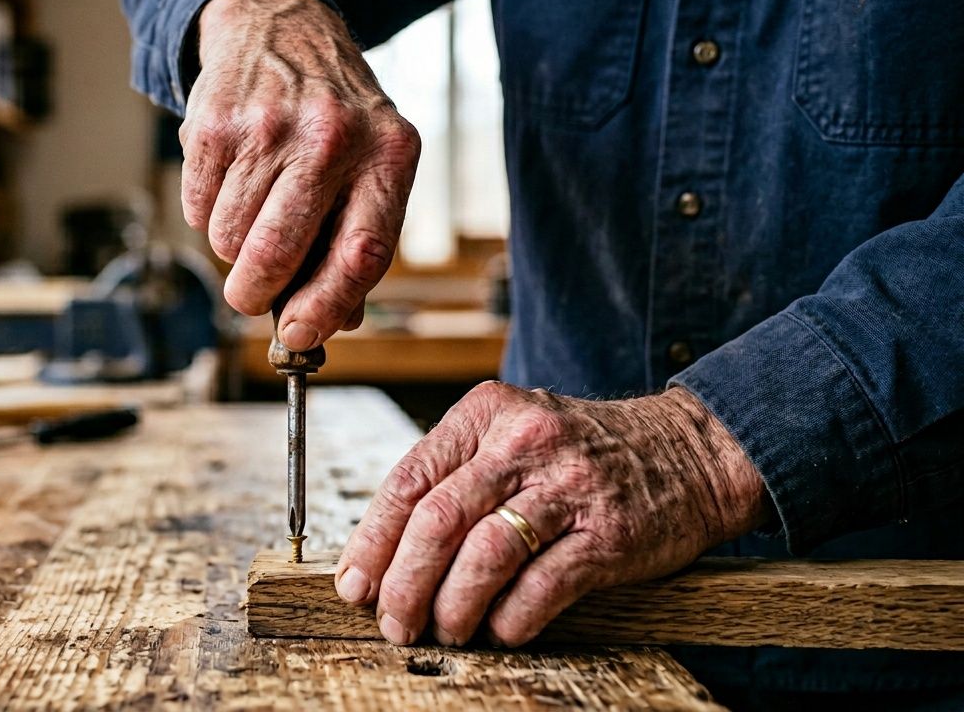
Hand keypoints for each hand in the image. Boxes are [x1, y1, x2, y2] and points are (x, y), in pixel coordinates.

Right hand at [183, 0, 420, 349]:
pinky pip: (198, 211)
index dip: (328, 306)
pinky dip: (207, 214)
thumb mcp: (371, 168)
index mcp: (389, 156)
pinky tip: (230, 181)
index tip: (301, 335)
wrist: (281, 29)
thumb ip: (358, 246)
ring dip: (233, 249)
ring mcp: (270, 126)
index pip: (363, 253)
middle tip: (252, 296)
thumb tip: (331, 325)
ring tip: (252, 210)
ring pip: (230, 239)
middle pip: (279, 253)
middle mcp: (333, 137)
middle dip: (257, 293)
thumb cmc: (332, 120)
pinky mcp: (216, 123)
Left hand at [336, 382, 768, 646]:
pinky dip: (512, 618)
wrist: (690, 451)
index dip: (373, 541)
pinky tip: (501, 629)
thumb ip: (455, 478)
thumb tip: (387, 554)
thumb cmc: (583, 453)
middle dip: (404, 583)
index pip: (408, 480)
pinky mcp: (609, 533)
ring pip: (484, 554)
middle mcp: (523, 441)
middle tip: (394, 622)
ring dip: (453, 606)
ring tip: (446, 631)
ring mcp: (568, 485)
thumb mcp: (512, 435)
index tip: (355, 584)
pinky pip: (542, 586)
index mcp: (485, 413)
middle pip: (437, 520)